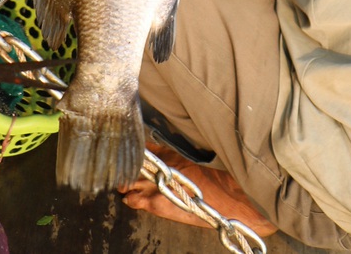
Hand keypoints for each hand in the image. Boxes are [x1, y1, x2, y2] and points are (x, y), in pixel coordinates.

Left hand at [121, 147, 275, 235]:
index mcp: (170, 151)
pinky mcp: (156, 203)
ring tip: (125, 184)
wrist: (225, 199)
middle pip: (133, 162)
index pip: (144, 146)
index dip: (135, 149)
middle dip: (128, 166)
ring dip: (127, 182)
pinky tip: (129, 198)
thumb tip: (169, 152)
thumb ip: (178, 154)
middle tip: (125, 168)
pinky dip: (129, 199)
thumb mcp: (197, 158)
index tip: (129, 150)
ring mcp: (156, 184)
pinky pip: (133, 200)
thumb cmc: (215, 180)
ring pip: (129, 180)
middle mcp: (161, 165)